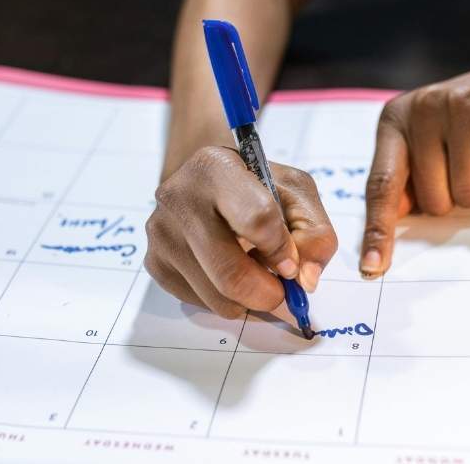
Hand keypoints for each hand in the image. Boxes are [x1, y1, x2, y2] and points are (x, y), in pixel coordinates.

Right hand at [145, 146, 338, 319]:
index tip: (292, 263)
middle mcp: (179, 197)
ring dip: (248, 300)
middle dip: (267, 293)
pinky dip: (225, 300)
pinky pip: (200, 302)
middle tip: (282, 292)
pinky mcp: (155, 262)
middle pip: (230, 272)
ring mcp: (162, 233)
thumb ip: (314, 233)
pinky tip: (229, 272)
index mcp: (215, 168)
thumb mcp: (295, 192)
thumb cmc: (255, 186)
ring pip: (216, 297)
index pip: (257, 219)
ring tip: (256, 275)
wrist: (206, 182)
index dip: (282, 251)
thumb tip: (306, 280)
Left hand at [360, 53, 469, 277]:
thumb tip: (386, 228)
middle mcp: (421, 107)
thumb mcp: (430, 145)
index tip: (373, 268)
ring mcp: (460, 103)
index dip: (379, 230)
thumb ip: (406, 179)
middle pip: (433, 199)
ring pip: (467, 189)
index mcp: (394, 119)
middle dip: (457, 197)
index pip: (381, 185)